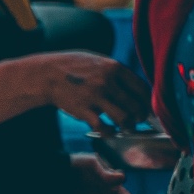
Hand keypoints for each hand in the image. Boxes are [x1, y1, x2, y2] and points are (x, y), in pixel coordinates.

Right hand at [36, 53, 150, 129]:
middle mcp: (107, 81)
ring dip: (128, 126)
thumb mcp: (97, 61)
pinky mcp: (82, 109)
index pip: (141, 88)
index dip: (147, 101)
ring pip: (123, 117)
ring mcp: (94, 96)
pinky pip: (103, 126)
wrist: (46, 74)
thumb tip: (134, 87)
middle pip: (134, 105)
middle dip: (139, 117)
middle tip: (137, 121)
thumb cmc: (72, 67)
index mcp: (114, 68)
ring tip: (126, 128)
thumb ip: (115, 72)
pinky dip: (109, 132)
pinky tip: (109, 132)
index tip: (147, 109)